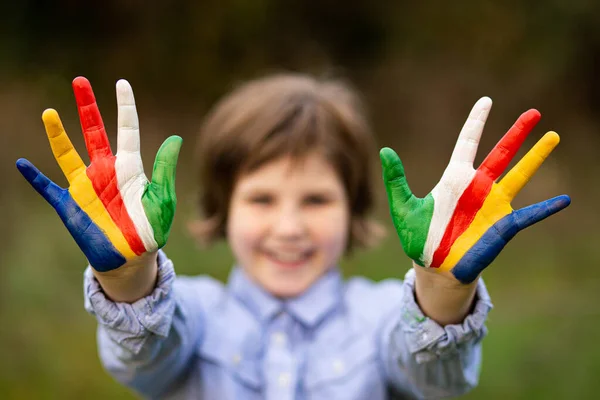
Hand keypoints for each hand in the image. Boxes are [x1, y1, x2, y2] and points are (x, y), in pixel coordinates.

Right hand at [16, 77, 181, 272]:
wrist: (132, 259)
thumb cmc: (151, 229)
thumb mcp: (163, 200)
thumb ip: (164, 170)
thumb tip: (176, 138)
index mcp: (130, 168)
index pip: (127, 130)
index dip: (125, 106)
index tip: (121, 84)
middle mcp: (105, 171)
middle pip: (94, 132)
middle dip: (87, 107)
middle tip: (80, 81)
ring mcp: (86, 187)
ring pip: (68, 154)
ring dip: (58, 135)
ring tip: (49, 113)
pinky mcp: (70, 206)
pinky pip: (49, 188)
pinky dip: (36, 178)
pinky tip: (23, 164)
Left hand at [380, 97, 569, 283]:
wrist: (434, 268)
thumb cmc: (419, 237)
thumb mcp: (404, 207)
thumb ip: (397, 179)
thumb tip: (385, 150)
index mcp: (454, 178)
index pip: (468, 142)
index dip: (477, 122)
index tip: (486, 101)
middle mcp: (478, 187)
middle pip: (501, 153)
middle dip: (517, 132)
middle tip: (534, 112)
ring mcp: (493, 205)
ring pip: (519, 175)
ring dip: (535, 158)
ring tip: (553, 137)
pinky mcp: (503, 226)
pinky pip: (528, 215)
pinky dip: (545, 208)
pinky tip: (564, 200)